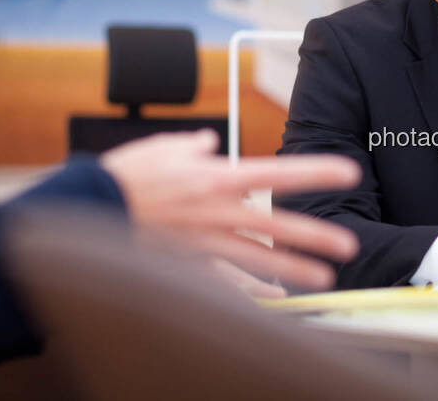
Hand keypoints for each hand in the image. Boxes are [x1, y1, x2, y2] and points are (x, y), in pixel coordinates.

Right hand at [100, 130, 359, 290]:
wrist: (87, 208)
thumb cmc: (127, 174)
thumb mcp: (166, 147)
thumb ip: (196, 146)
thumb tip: (210, 142)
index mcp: (218, 177)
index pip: (279, 173)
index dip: (316, 172)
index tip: (347, 172)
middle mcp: (218, 211)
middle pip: (278, 226)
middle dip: (316, 236)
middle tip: (350, 245)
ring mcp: (205, 242)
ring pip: (260, 259)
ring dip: (295, 269)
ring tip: (325, 277)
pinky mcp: (188, 263)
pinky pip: (228, 280)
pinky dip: (254, 288)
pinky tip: (277, 296)